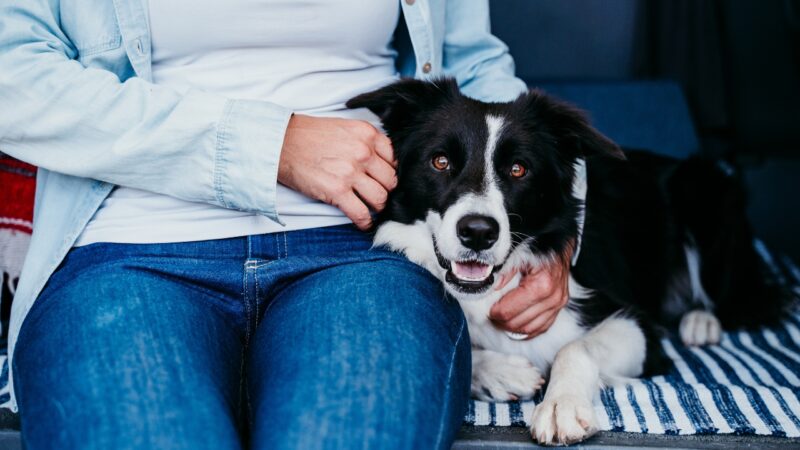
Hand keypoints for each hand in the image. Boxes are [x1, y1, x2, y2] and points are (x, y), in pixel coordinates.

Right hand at [278, 115, 397, 229]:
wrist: (281, 142)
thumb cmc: (308, 135)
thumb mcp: (344, 128)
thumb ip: (364, 141)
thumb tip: (379, 162)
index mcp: (367, 134)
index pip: (394, 160)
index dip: (390, 173)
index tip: (384, 180)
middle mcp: (363, 152)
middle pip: (391, 181)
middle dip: (386, 191)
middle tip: (377, 196)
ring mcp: (351, 172)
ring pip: (380, 198)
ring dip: (377, 207)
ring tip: (369, 208)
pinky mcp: (337, 191)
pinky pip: (361, 213)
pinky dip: (364, 222)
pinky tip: (362, 223)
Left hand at [489, 248, 571, 338]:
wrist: (560, 248)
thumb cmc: (539, 250)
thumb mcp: (518, 256)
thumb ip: (504, 272)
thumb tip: (491, 288)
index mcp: (540, 285)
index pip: (509, 310)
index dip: (495, 312)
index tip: (489, 309)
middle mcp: (552, 298)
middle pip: (518, 323)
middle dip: (501, 322)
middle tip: (492, 316)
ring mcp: (557, 304)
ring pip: (530, 329)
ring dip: (513, 328)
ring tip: (502, 321)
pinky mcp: (560, 307)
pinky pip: (542, 327)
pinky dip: (528, 330)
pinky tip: (517, 326)